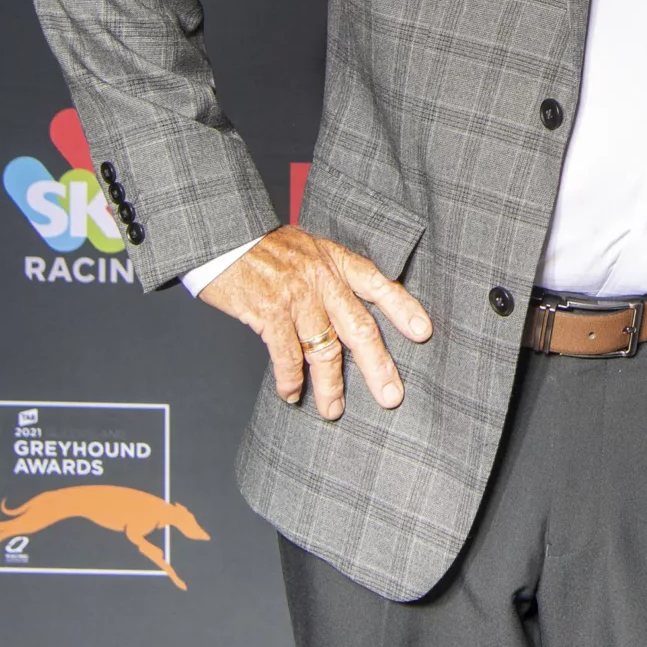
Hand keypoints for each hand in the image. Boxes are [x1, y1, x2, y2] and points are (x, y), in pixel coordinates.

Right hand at [198, 225, 432, 418]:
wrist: (223, 236)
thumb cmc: (263, 246)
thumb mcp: (307, 248)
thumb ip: (330, 275)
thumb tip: (347, 308)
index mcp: (334, 261)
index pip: (378, 284)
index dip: (402, 308)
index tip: (423, 332)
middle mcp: (322, 279)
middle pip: (359, 328)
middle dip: (378, 366)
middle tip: (391, 396)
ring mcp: (296, 297)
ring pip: (324, 350)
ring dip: (331, 386)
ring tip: (334, 411)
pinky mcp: (268, 313)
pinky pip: (286, 355)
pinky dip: (289, 380)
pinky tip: (291, 395)